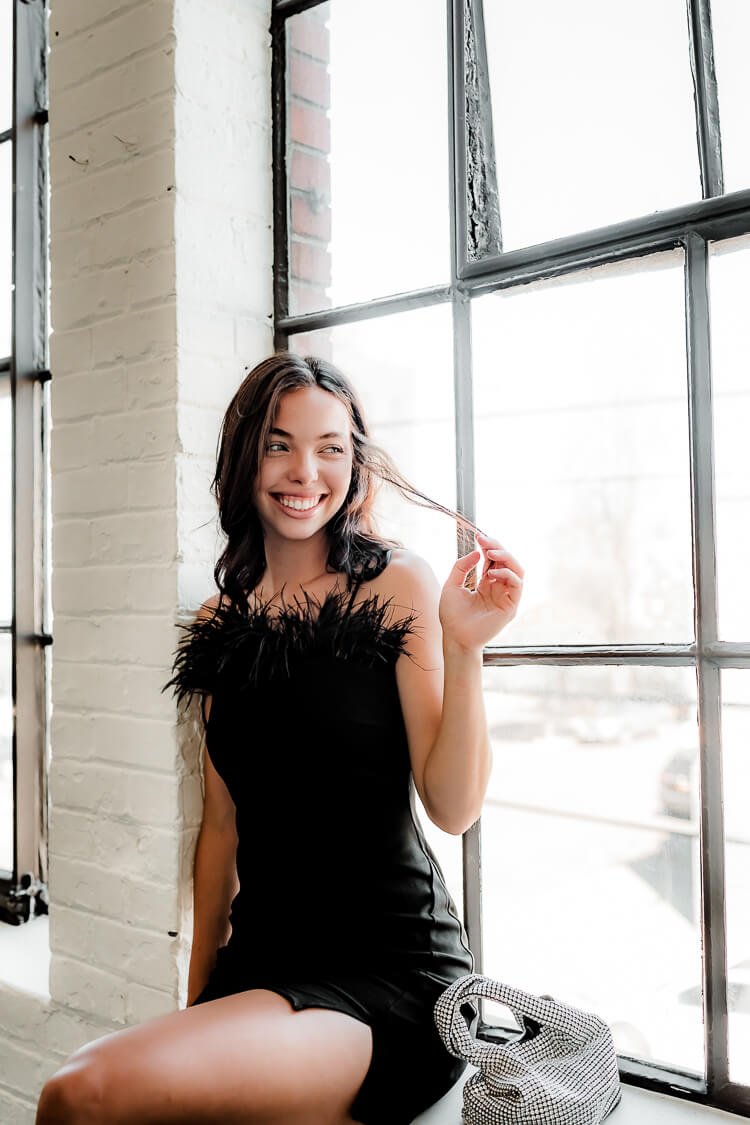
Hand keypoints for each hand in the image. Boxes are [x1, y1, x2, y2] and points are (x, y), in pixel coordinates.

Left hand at [438, 531, 523, 651]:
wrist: (455, 637)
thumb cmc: (452, 615)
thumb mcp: (452, 585)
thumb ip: (461, 567)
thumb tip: (477, 552)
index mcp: (487, 584)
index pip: (494, 560)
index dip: (489, 546)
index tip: (478, 536)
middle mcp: (499, 588)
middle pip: (507, 561)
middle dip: (498, 547)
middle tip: (484, 540)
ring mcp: (506, 597)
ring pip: (517, 570)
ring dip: (506, 557)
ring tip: (490, 553)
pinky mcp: (511, 606)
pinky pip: (516, 585)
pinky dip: (507, 574)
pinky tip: (492, 573)